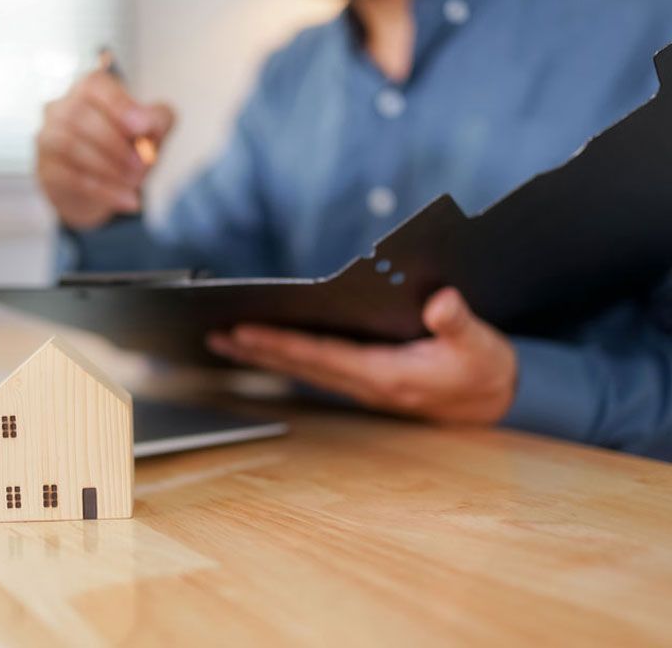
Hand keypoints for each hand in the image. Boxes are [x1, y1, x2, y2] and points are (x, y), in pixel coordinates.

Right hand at [36, 70, 174, 229]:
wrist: (103, 189)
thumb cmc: (127, 149)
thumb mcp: (152, 132)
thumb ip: (157, 120)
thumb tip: (145, 123)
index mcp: (88, 89)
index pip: (94, 85)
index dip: (118, 105)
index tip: (142, 128)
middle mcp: (60, 108)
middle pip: (78, 116)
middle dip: (114, 143)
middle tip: (143, 165)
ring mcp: (47, 139)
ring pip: (68, 145)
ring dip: (107, 166)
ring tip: (135, 183)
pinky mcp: (46, 171)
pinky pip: (70, 178)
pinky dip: (103, 190)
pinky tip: (127, 200)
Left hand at [207, 287, 517, 424]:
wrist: (493, 403)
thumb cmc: (483, 371)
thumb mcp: (480, 345)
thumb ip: (458, 323)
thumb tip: (440, 303)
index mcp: (385, 374)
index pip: (320, 355)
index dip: (280, 343)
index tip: (243, 331)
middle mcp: (364, 383)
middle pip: (299, 366)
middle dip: (256, 351)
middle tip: (214, 336)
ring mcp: (361, 386)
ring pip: (302, 370)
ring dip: (264, 357)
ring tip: (227, 342)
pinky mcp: (364, 381)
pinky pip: (315, 369)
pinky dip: (287, 358)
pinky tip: (267, 349)